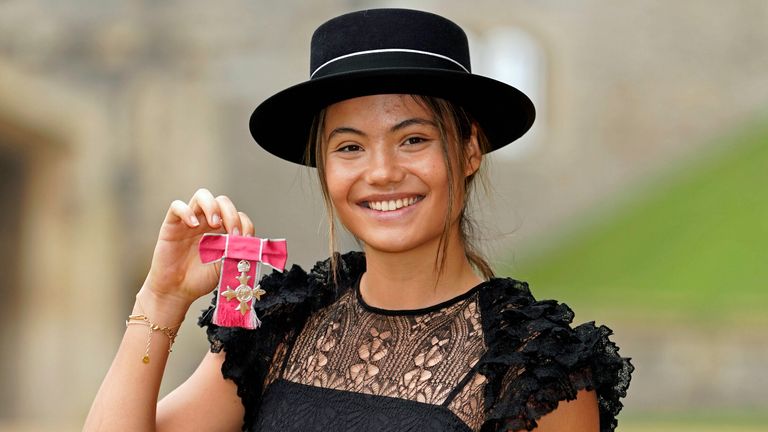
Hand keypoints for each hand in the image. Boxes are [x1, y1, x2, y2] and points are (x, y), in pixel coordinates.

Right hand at [142, 188, 254, 309]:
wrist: (177, 291)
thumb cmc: (201, 279)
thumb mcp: (225, 266)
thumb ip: (237, 254)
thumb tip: (253, 245)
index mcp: (222, 231)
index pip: (238, 215)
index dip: (245, 224)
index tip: (246, 240)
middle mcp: (207, 222)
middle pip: (223, 201)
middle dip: (231, 214)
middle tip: (233, 233)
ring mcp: (190, 221)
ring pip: (202, 196)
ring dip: (212, 206)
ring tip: (215, 224)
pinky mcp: (172, 225)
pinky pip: (177, 206)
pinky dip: (186, 211)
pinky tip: (192, 225)